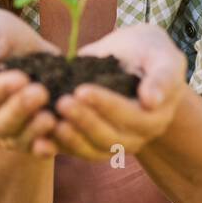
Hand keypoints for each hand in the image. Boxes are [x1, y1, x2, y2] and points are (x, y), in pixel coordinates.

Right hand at [0, 8, 60, 158]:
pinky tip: (55, 138)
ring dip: (32, 129)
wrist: (36, 51)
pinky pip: (34, 150)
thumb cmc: (5, 37)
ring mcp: (8, 129)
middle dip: (19, 109)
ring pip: (15, 139)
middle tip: (40, 92)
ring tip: (50, 116)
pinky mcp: (31, 137)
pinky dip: (43, 147)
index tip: (21, 77)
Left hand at [50, 23, 187, 160]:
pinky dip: (57, 147)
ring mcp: (115, 142)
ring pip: (92, 150)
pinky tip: (39, 140)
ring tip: (48, 121)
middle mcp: (137, 136)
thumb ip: (162, 76)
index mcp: (155, 116)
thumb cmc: (147, 51)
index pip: (132, 116)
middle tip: (60, 103)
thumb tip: (151, 101)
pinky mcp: (92, 143)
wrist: (131, 58)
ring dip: (70, 138)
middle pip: (111, 138)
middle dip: (84, 121)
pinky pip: (76, 151)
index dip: (107, 106)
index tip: (81, 90)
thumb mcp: (162, 55)